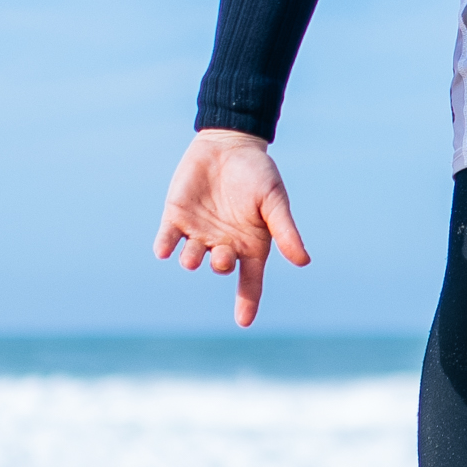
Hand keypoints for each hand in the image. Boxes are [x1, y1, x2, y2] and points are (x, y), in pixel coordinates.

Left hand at [156, 129, 311, 325]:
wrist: (228, 145)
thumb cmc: (258, 174)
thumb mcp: (274, 200)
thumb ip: (285, 229)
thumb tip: (302, 261)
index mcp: (251, 245)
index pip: (250, 281)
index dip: (248, 302)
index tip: (244, 321)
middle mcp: (224, 244)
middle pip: (221, 267)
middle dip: (221, 264)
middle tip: (223, 255)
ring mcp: (198, 233)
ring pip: (192, 257)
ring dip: (191, 259)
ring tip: (192, 257)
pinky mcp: (176, 218)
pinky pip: (167, 239)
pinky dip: (164, 245)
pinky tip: (163, 250)